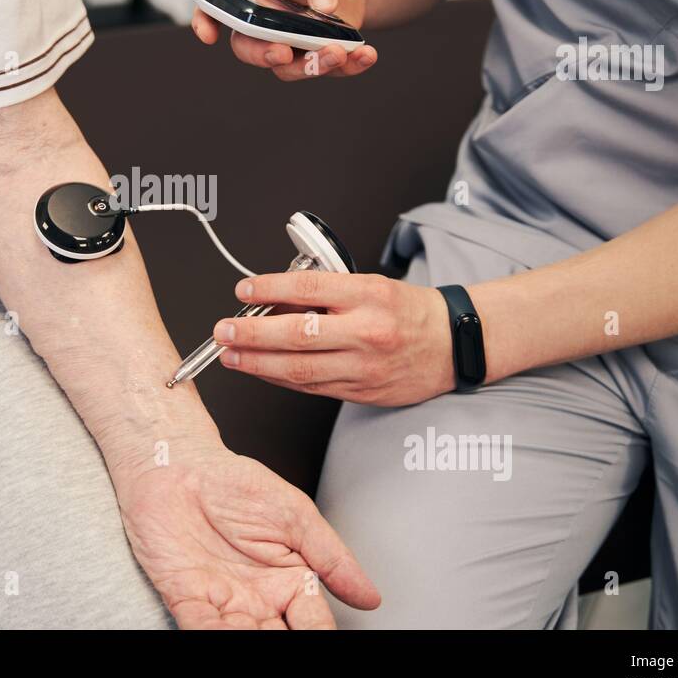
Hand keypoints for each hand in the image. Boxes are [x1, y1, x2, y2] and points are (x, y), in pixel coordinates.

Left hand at [116, 439, 380, 628]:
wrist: (178, 465)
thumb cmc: (233, 483)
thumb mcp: (296, 515)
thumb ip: (332, 557)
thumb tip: (369, 595)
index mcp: (289, 581)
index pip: (314, 623)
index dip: (321, 633)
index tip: (327, 639)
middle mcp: (256, 599)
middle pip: (279, 639)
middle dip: (287, 645)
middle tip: (292, 641)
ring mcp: (221, 601)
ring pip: (241, 640)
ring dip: (251, 643)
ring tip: (262, 637)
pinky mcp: (185, 597)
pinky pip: (200, 627)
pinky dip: (211, 636)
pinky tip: (225, 635)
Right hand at [191, 0, 378, 80]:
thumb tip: (323, 5)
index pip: (217, 7)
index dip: (207, 21)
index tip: (209, 35)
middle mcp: (265, 23)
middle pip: (249, 49)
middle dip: (262, 56)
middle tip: (282, 52)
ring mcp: (291, 43)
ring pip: (288, 68)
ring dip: (311, 67)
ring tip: (339, 52)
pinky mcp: (319, 54)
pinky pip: (328, 70)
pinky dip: (348, 67)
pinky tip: (366, 55)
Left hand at [213, 271, 455, 405]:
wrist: (453, 345)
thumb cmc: (409, 311)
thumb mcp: (370, 285)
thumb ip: (326, 293)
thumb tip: (275, 300)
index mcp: (369, 295)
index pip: (308, 288)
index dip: (269, 288)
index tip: (243, 289)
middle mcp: (367, 332)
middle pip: (298, 334)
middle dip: (252, 334)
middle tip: (224, 331)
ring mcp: (364, 367)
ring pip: (300, 368)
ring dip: (258, 363)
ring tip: (231, 355)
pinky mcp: (362, 392)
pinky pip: (312, 386)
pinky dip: (282, 379)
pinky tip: (262, 371)